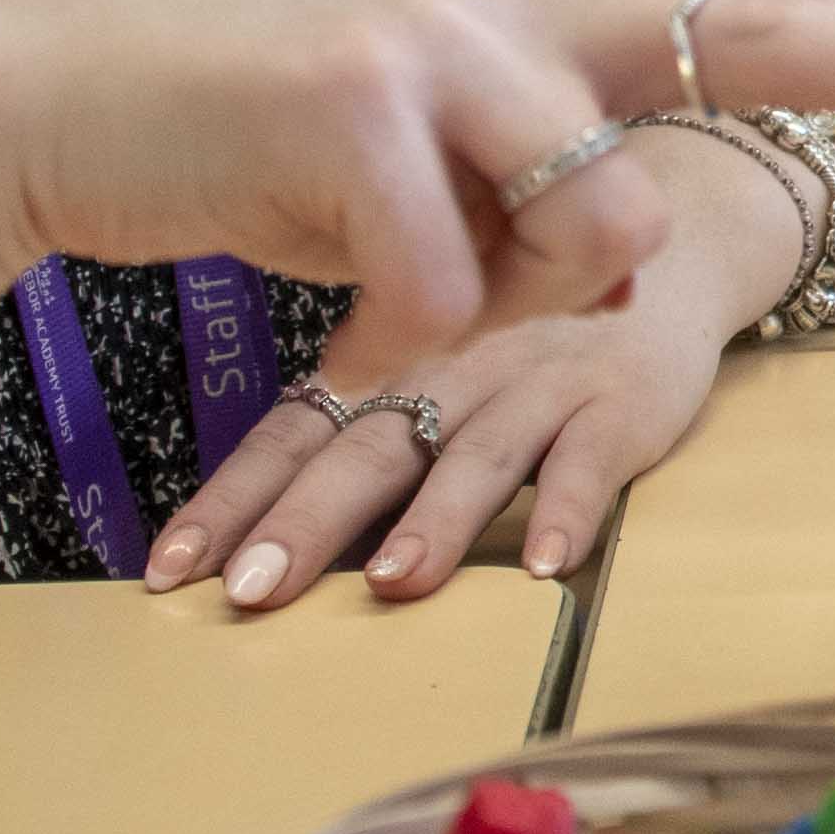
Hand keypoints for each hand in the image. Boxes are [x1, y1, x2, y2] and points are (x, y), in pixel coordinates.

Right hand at [0, 0, 834, 392]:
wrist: (65, 93)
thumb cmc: (267, 140)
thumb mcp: (436, 147)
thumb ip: (551, 187)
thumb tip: (637, 255)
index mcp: (554, 21)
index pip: (782, 16)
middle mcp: (524, 12)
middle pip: (769, 38)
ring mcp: (445, 49)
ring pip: (581, 230)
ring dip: (489, 294)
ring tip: (372, 263)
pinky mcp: (355, 117)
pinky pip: (445, 294)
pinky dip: (385, 324)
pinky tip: (309, 273)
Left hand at [148, 118, 816, 607]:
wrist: (666, 240)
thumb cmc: (530, 318)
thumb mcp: (438, 347)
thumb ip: (366, 410)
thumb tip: (261, 513)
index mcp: (394, 361)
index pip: (295, 432)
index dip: (233, 500)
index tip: (168, 568)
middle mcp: (453, 372)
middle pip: (367, 451)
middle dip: (305, 523)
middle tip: (251, 593)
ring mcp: (538, 387)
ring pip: (477, 456)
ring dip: (437, 521)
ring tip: (393, 583)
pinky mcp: (621, 405)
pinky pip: (595, 460)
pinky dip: (572, 508)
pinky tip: (549, 563)